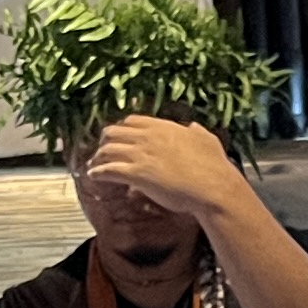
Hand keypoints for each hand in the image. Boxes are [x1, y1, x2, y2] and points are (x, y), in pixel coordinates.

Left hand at [86, 116, 254, 229]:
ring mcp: (141, 154)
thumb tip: (193, 126)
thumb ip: (197, 131)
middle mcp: (148, 137)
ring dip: (98, 158)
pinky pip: (109, 170)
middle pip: (113, 132)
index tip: (117, 137)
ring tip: (94, 166)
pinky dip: (98, 172)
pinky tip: (94, 176)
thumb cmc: (213, 166)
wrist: (212, 186)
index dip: (121, 129)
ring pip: (107, 150)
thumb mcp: (207, 140)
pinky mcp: (136, 174)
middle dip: (105, 141)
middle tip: (101, 152)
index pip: (131, 121)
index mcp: (162, 126)